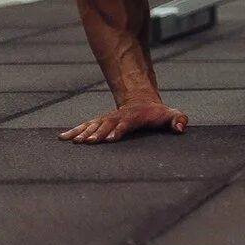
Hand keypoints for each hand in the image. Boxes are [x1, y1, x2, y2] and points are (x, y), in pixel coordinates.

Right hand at [59, 100, 188, 143]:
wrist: (141, 102)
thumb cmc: (158, 113)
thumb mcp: (171, 115)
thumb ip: (178, 119)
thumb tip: (182, 127)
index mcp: (134, 117)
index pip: (125, 124)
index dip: (118, 130)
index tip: (109, 138)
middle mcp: (118, 118)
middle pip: (106, 125)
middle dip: (97, 133)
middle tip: (88, 142)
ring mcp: (107, 119)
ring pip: (93, 125)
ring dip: (83, 132)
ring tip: (72, 141)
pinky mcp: (99, 122)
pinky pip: (85, 126)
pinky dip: (74, 131)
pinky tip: (62, 137)